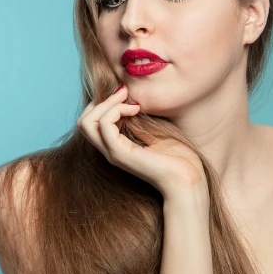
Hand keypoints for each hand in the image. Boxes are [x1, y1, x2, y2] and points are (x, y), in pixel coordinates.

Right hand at [77, 85, 207, 197]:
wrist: (188, 180)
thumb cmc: (180, 159)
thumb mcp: (157, 133)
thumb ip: (141, 122)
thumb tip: (133, 102)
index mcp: (119, 147)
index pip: (93, 122)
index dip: (105, 104)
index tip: (128, 95)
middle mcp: (111, 151)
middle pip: (84, 121)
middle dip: (101, 101)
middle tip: (124, 93)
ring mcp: (114, 153)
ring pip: (87, 122)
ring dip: (106, 104)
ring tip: (129, 101)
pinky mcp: (121, 154)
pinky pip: (104, 124)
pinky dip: (116, 110)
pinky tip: (135, 109)